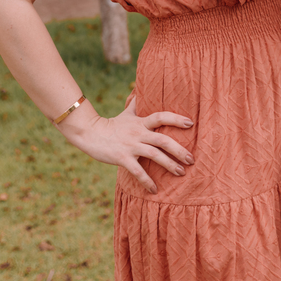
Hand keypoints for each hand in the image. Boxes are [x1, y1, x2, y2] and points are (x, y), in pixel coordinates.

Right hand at [58, 96, 193, 193]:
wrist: (89, 133)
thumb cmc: (111, 124)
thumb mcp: (127, 113)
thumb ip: (138, 104)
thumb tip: (142, 90)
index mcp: (141, 122)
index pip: (161, 117)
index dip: (176, 119)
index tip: (191, 123)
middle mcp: (138, 133)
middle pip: (163, 140)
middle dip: (179, 150)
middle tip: (192, 159)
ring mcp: (131, 146)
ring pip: (154, 156)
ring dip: (170, 165)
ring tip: (181, 173)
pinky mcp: (122, 158)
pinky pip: (137, 171)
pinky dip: (147, 181)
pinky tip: (155, 190)